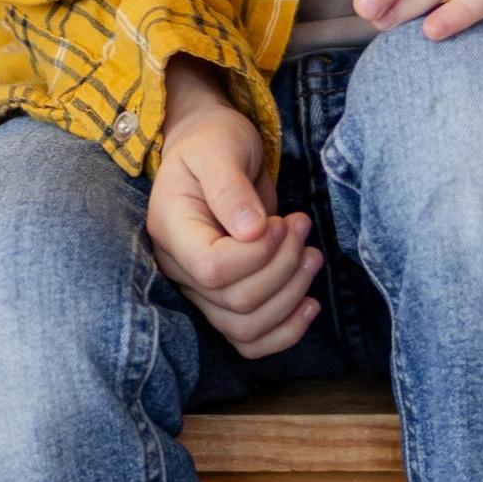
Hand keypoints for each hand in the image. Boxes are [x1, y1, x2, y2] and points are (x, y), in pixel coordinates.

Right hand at [144, 58, 323, 359]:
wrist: (212, 149)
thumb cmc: (214, 141)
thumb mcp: (221, 147)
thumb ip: (231, 187)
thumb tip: (252, 231)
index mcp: (171, 227)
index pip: (212, 269)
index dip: (258, 255)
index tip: (280, 221)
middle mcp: (178, 267)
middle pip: (235, 302)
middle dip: (284, 266)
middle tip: (301, 225)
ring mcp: (198, 289)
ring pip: (245, 327)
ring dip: (291, 298)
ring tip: (311, 255)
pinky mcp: (222, 299)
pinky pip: (248, 339)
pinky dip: (284, 331)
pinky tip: (310, 304)